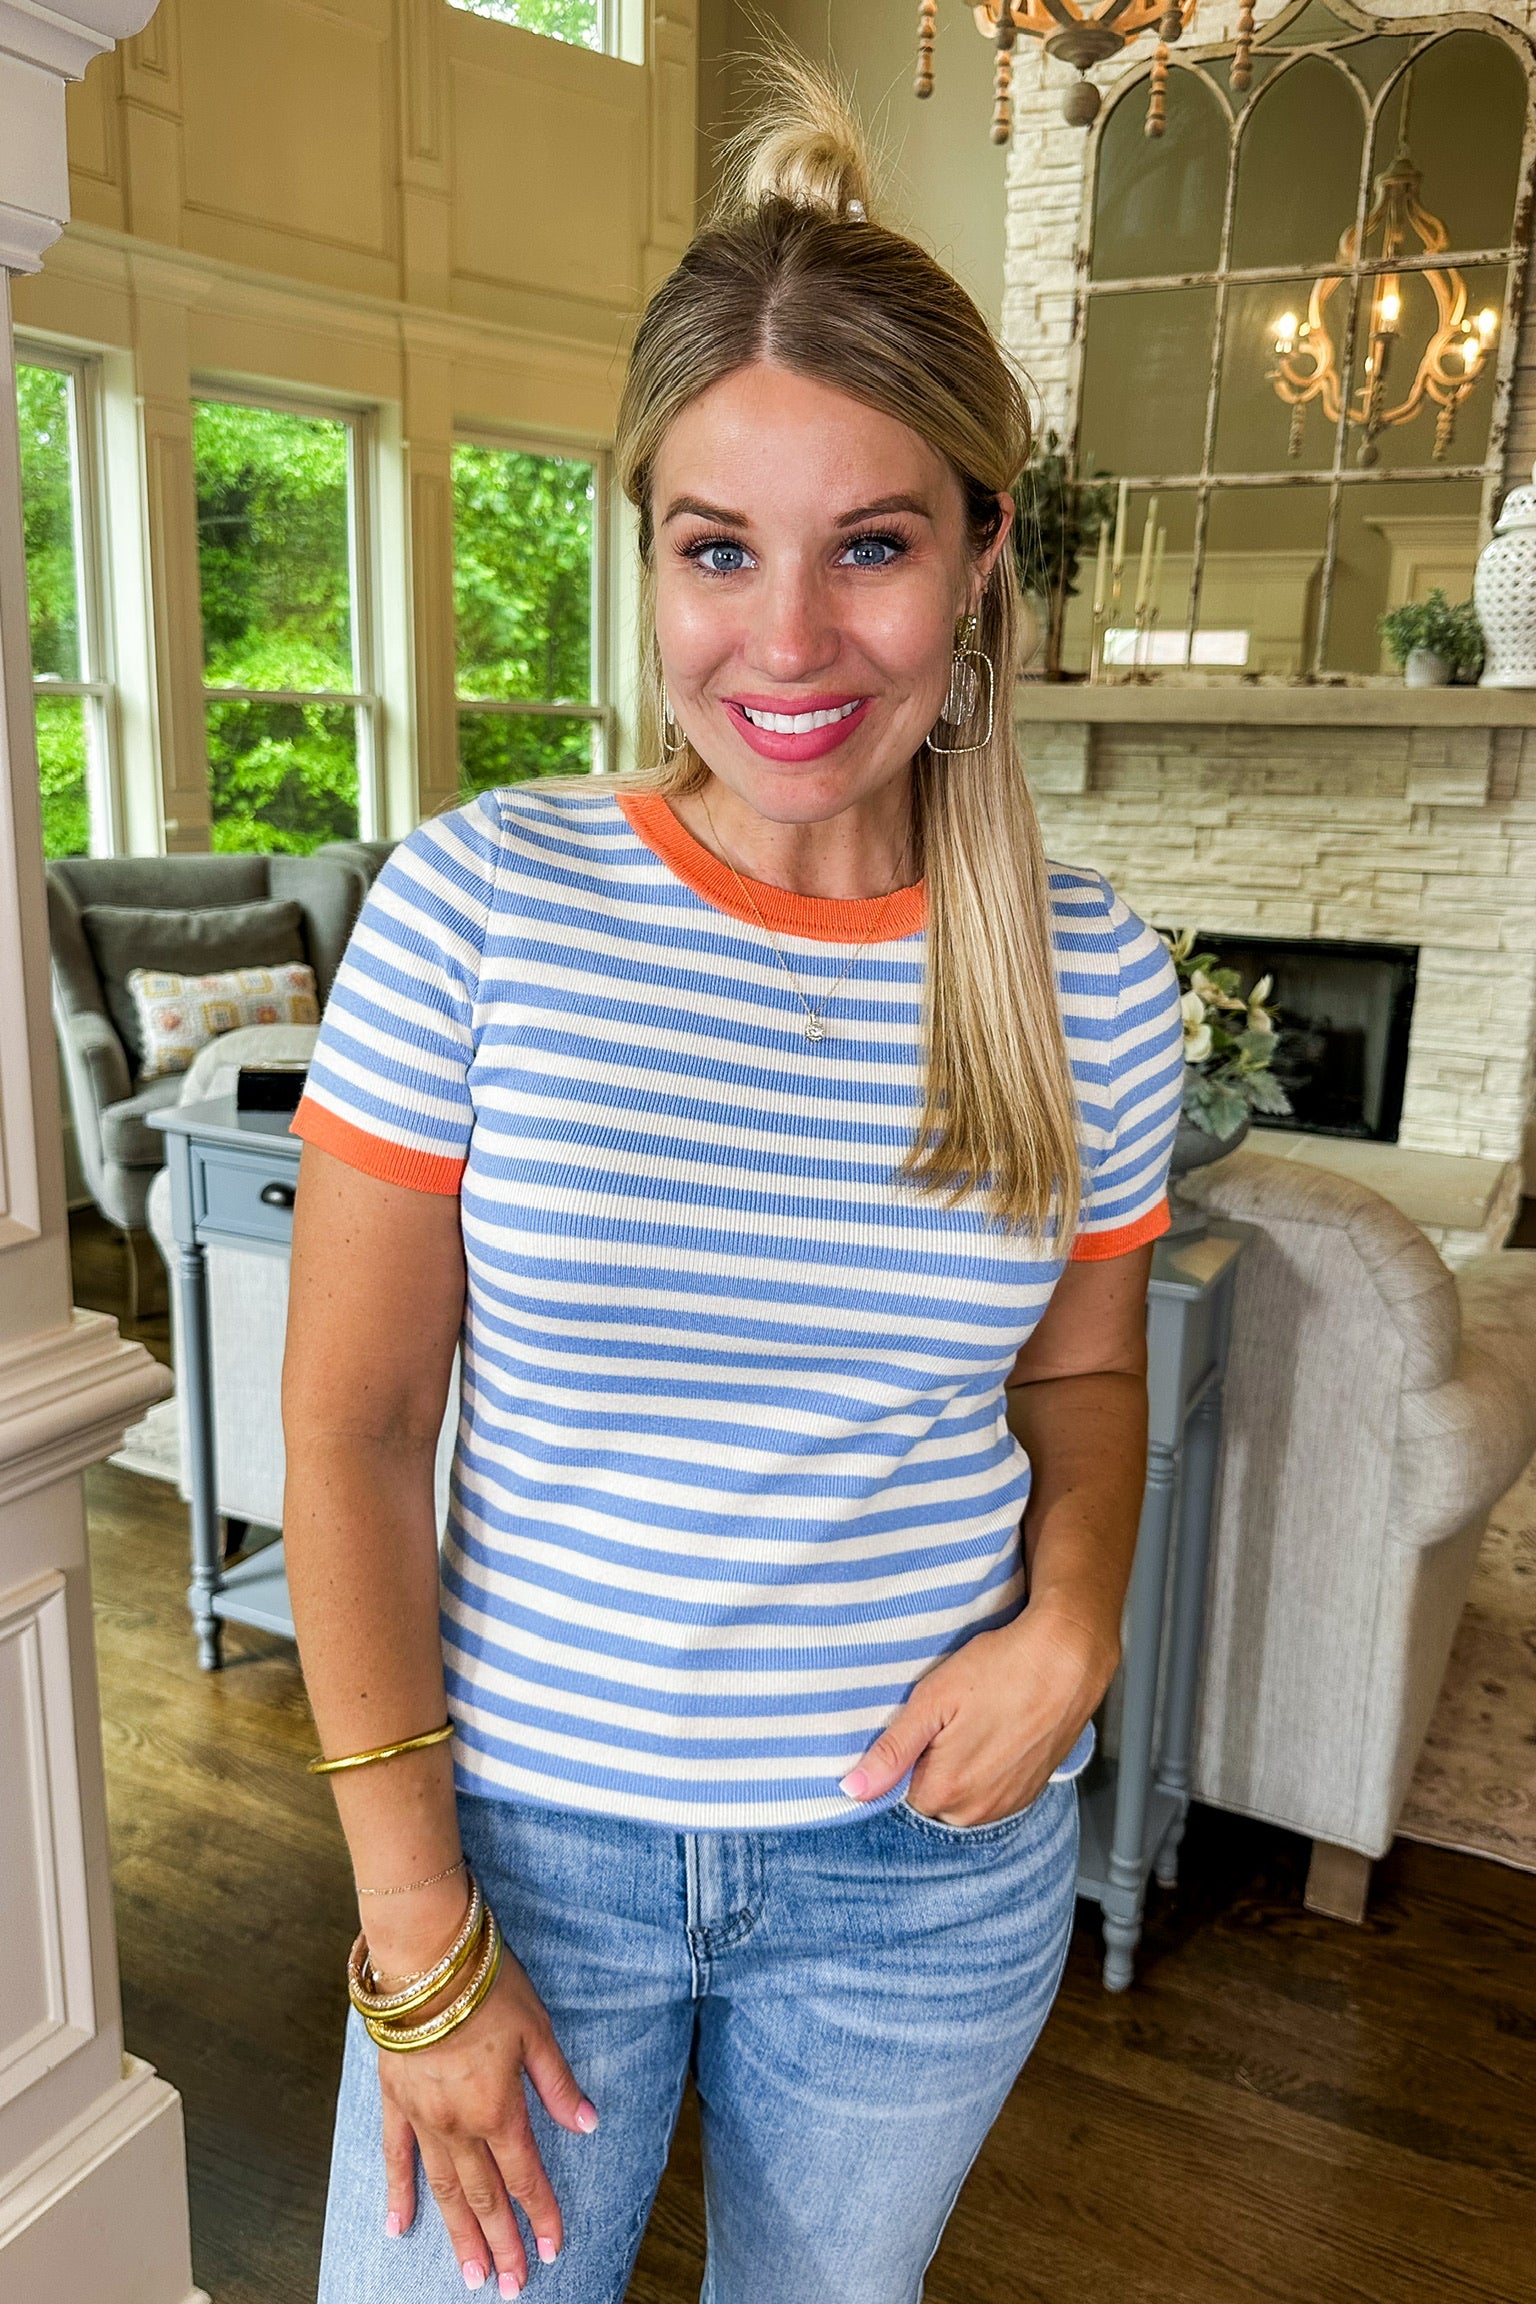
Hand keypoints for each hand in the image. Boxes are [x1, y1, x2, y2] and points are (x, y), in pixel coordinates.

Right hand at [378, 1944, 597, 2296]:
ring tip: (470, 2273)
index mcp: (498, 2109)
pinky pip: (395, 2156)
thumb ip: (558, 2084)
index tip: (551, 2251)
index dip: (540, 2215)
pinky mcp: (394, 2100)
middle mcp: (459, 2124)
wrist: (425, 1956)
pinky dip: (398, 2193)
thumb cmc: (487, 1984)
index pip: (525, 2176)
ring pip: (444, 2189)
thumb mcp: (537, 2030)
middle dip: (501, 2243)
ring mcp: (422, 2117)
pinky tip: (398, 2226)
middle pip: (484, 2196)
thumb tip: (589, 2125)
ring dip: (458, 2234)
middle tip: (509, 2286)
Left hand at [839, 1606, 1118, 1827]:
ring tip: (974, 1722)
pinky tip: (995, 1732)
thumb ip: (892, 1750)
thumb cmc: (1000, 1670)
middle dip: (930, 1766)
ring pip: (962, 1797)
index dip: (902, 1758)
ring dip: (960, 1769)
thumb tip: (853, 1789)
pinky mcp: (1030, 1793)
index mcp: (945, 1791)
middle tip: (947, 1719)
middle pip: (930, 1799)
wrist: (1068, 1659)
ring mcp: (1008, 1804)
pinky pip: (991, 1793)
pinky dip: (987, 1769)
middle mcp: (977, 1811)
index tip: (918, 1726)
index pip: (898, 1793)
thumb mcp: (933, 1700)